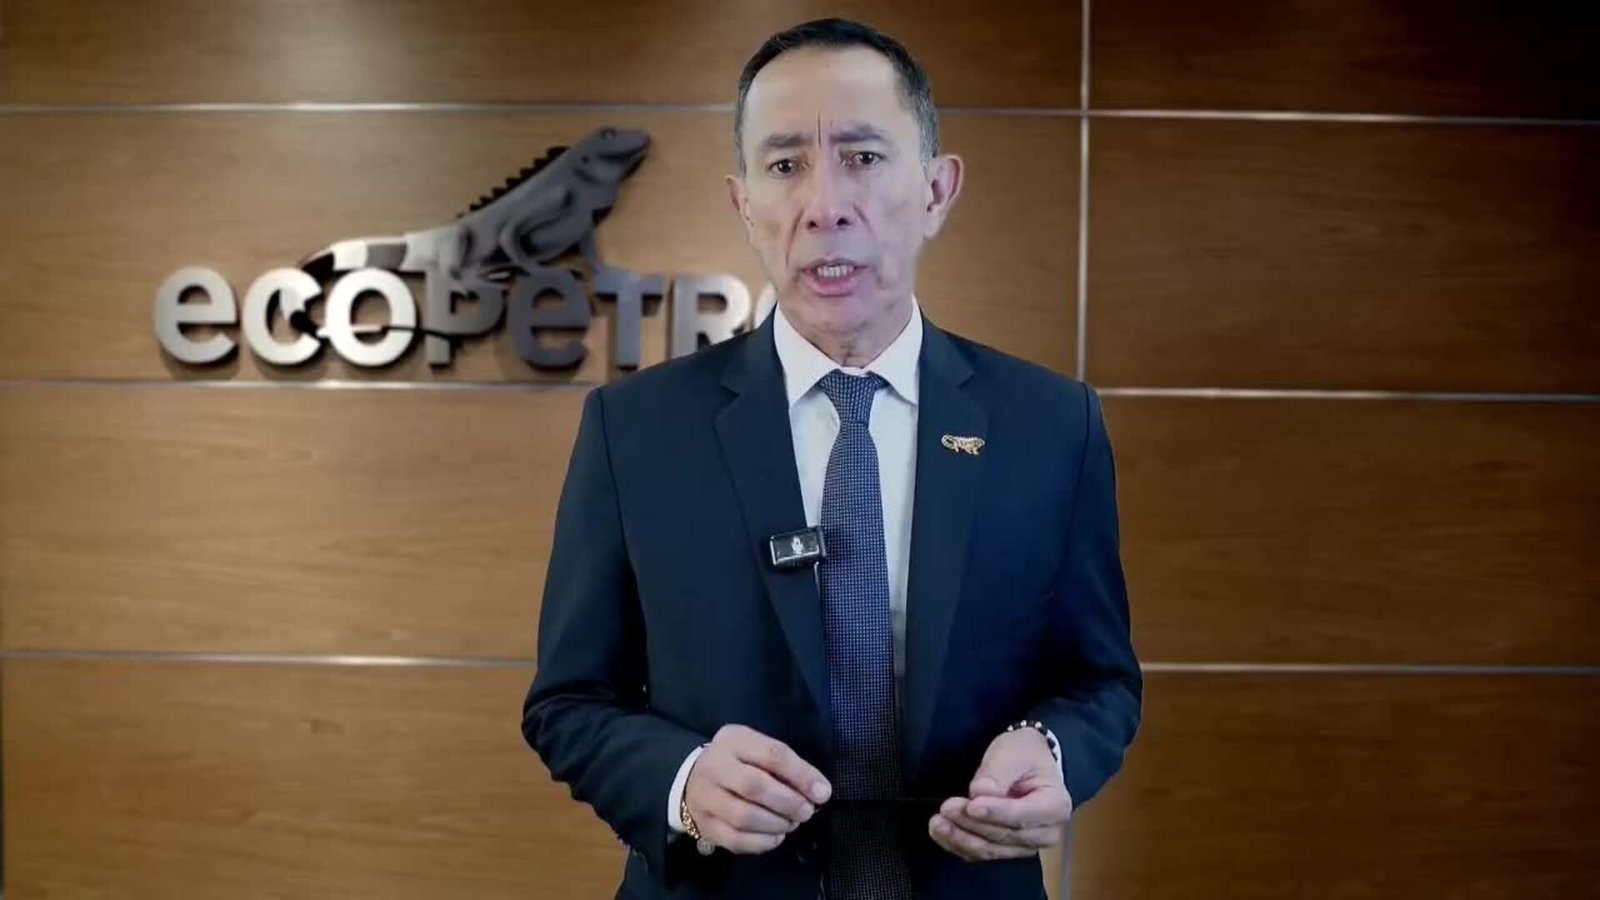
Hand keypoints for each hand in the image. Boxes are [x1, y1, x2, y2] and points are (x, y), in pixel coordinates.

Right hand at [683, 724, 831, 854]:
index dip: (801, 775)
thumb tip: (819, 792)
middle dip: (788, 803)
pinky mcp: (705, 826)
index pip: (772, 755)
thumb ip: (787, 766)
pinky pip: (736, 840)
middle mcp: (714, 767)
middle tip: (807, 812)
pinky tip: (776, 836)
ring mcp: (706, 798)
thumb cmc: (739, 762)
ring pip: (744, 817)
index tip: (822, 793)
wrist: (693, 779)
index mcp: (734, 740)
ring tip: (791, 823)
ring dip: (777, 824)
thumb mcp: (759, 749)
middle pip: (755, 787)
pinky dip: (763, 842)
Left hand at [929, 728, 1071, 861]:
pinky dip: (959, 845)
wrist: (1028, 762)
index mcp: (1055, 806)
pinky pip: (981, 853)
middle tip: (947, 808)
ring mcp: (1026, 845)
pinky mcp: (1006, 849)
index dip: (995, 813)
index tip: (970, 805)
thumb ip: (998, 772)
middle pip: (1004, 836)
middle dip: (972, 823)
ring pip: (990, 849)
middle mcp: (1045, 833)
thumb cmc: (1025, 754)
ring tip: (937, 823)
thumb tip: (979, 793)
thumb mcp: (1014, 752)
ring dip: (961, 838)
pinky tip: (941, 833)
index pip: (1022, 816)